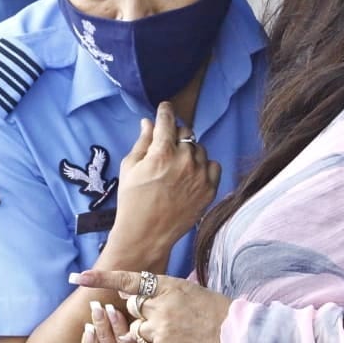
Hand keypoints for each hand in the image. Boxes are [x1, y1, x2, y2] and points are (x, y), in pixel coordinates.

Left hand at [72, 269, 230, 342]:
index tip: (79, 277)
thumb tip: (130, 290)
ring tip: (174, 333)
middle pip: (131, 308)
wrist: (235, 337)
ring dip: (147, 333)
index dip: (101, 278)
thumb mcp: (187, 291)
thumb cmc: (214, 312)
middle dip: (140, 312)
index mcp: (167, 286)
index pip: (129, 280)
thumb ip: (159, 291)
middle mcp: (160, 306)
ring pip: (135, 331)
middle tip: (164, 316)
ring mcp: (159, 329)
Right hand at [109, 103, 220, 251]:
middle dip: (175, 134)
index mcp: (162, 152)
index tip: (165, 108)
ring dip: (189, 150)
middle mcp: (184, 161)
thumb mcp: (130, 167)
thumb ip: (142, 142)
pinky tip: (192, 173)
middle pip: (186, 132)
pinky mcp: (209, 190)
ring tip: (177, 164)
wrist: (146, 234)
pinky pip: (214, 166)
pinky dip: (204, 166)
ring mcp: (200, 176)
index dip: (165, 111)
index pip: (167, 120)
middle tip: (167, 144)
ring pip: (200, 148)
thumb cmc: (132, 200)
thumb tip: (148, 122)